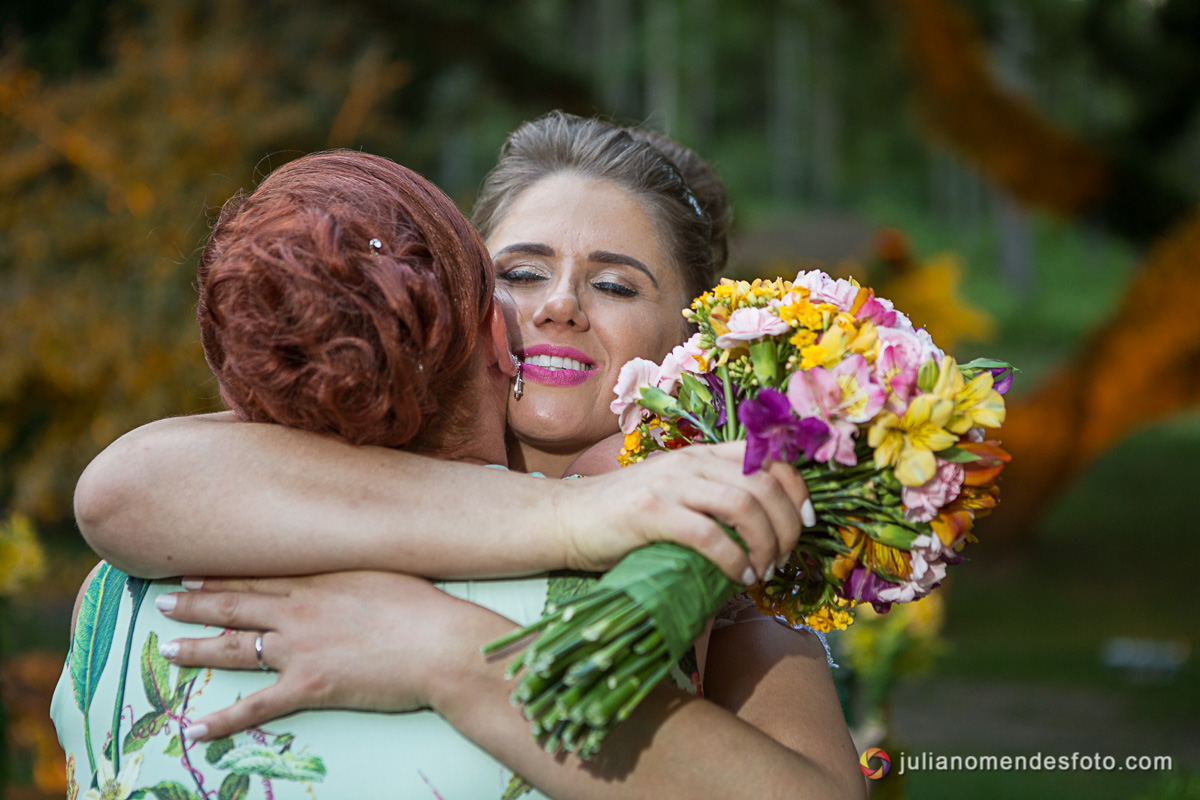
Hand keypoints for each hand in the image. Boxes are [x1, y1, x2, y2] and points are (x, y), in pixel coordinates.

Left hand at [155, 572, 503, 739]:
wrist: (439, 643)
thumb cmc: (424, 608)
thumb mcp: (385, 574)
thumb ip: (353, 575)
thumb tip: (345, 575)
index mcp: (319, 582)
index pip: (258, 579)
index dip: (221, 578)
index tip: (194, 576)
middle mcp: (300, 611)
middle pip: (235, 605)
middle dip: (196, 604)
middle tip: (164, 604)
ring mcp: (300, 648)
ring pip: (236, 648)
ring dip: (198, 649)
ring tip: (168, 649)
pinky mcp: (309, 686)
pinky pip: (256, 706)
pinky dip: (223, 719)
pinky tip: (196, 728)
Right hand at [559, 441, 813, 584]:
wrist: (566, 519)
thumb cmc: (624, 516)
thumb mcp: (675, 493)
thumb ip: (712, 497)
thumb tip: (763, 529)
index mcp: (702, 454)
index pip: (769, 457)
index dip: (798, 489)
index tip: (805, 523)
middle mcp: (690, 462)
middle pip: (764, 483)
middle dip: (787, 525)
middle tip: (783, 558)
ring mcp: (671, 484)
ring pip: (743, 506)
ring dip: (765, 544)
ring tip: (763, 570)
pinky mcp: (651, 513)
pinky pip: (709, 534)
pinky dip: (733, 559)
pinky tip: (737, 577)